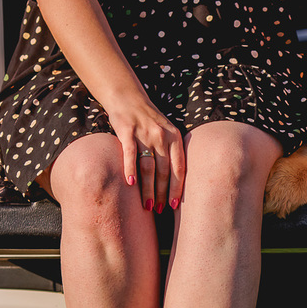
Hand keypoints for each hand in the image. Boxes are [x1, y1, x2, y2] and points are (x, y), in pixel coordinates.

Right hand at [106, 93, 185, 212]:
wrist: (128, 98)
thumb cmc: (149, 121)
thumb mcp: (167, 133)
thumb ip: (171, 152)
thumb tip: (175, 182)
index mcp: (175, 138)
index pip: (179, 168)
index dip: (177, 188)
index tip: (174, 205)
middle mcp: (163, 136)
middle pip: (164, 171)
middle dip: (162, 193)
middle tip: (159, 210)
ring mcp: (145, 133)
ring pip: (148, 167)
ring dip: (148, 188)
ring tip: (146, 205)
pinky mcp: (127, 131)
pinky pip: (130, 154)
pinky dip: (130, 170)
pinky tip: (130, 184)